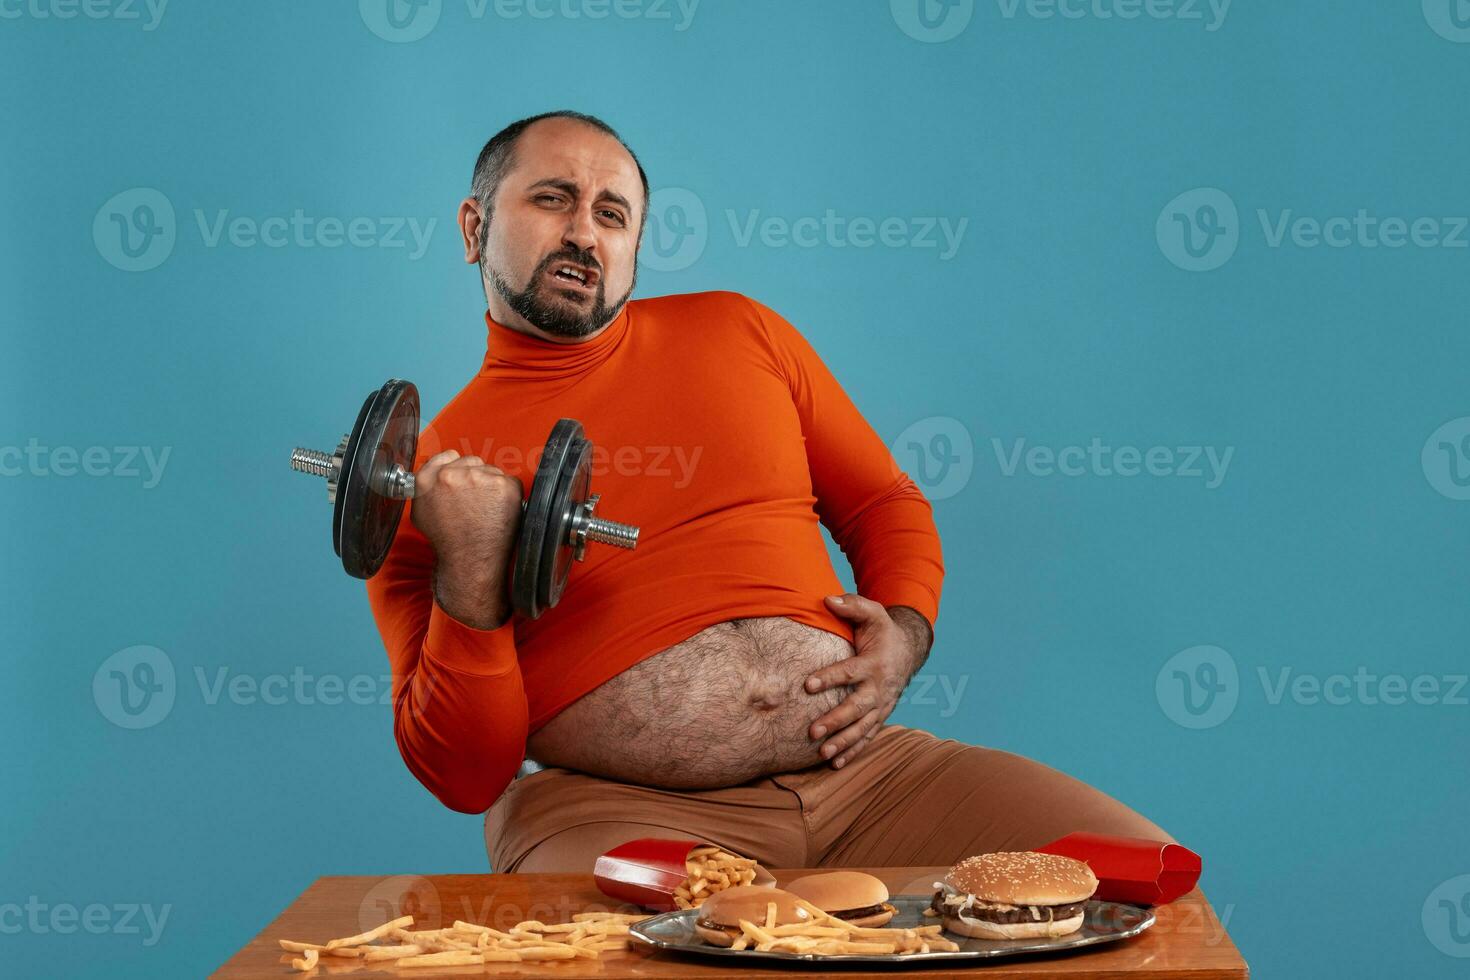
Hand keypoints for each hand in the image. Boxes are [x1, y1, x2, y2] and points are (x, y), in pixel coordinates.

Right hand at [410, 450, 523, 628]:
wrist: (470, 561)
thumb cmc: (448, 542)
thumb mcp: (421, 513)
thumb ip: (425, 488)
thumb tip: (433, 473)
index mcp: (428, 480)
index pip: (447, 456)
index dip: (457, 467)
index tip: (461, 478)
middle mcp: (452, 475)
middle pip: (472, 461)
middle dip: (475, 477)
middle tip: (475, 501)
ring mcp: (480, 478)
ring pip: (491, 471)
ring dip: (491, 485)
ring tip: (486, 510)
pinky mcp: (504, 485)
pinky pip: (509, 481)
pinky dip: (507, 495)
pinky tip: (498, 511)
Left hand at [804, 594, 926, 768]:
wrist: (908, 650)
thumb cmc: (882, 630)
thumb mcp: (872, 612)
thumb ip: (851, 605)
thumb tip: (827, 600)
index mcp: (874, 662)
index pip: (850, 672)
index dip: (829, 678)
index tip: (808, 685)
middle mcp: (880, 687)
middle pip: (856, 707)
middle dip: (836, 720)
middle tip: (813, 731)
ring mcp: (882, 705)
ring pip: (862, 727)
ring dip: (843, 741)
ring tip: (822, 753)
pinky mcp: (880, 716)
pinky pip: (867, 736)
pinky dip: (853, 751)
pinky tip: (835, 764)